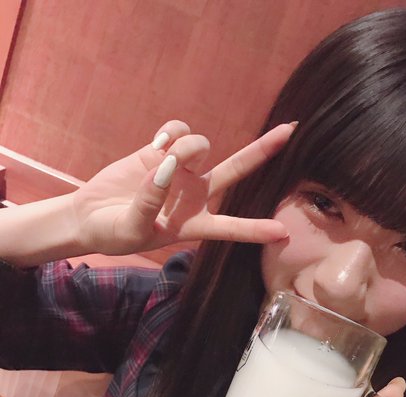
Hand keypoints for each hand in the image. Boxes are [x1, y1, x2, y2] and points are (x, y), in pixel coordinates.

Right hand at [72, 120, 293, 255]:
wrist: (90, 217)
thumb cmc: (112, 234)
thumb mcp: (131, 230)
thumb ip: (149, 203)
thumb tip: (166, 168)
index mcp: (194, 224)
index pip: (230, 228)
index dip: (255, 230)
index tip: (282, 233)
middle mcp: (195, 195)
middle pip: (236, 170)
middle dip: (262, 151)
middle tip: (290, 131)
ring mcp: (180, 171)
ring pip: (201, 144)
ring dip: (188, 145)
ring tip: (165, 157)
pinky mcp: (161, 151)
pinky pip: (178, 129)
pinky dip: (172, 131)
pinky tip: (158, 144)